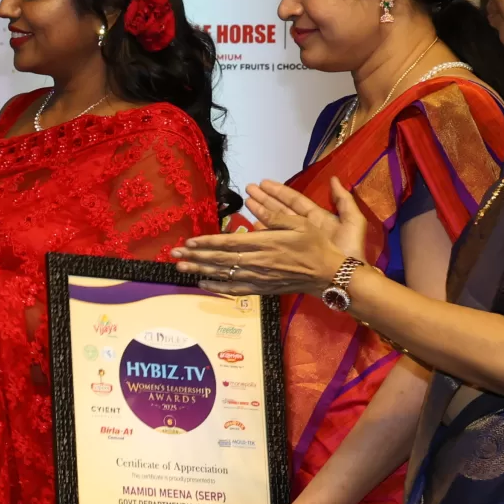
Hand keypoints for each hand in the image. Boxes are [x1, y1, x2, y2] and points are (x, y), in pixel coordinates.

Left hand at [173, 177, 371, 297]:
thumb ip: (274, 219)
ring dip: (200, 271)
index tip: (189, 241)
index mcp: (265, 243)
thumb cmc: (316, 245)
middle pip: (220, 259)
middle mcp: (257, 262)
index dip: (207, 242)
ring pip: (223, 275)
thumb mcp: (299, 223)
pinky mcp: (262, 289)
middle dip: (195, 256)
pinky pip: (235, 289)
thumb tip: (253, 214)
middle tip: (174, 254)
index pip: (228, 243)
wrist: (328, 274)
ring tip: (180, 267)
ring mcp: (258, 277)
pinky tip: (202, 284)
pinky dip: (217, 287)